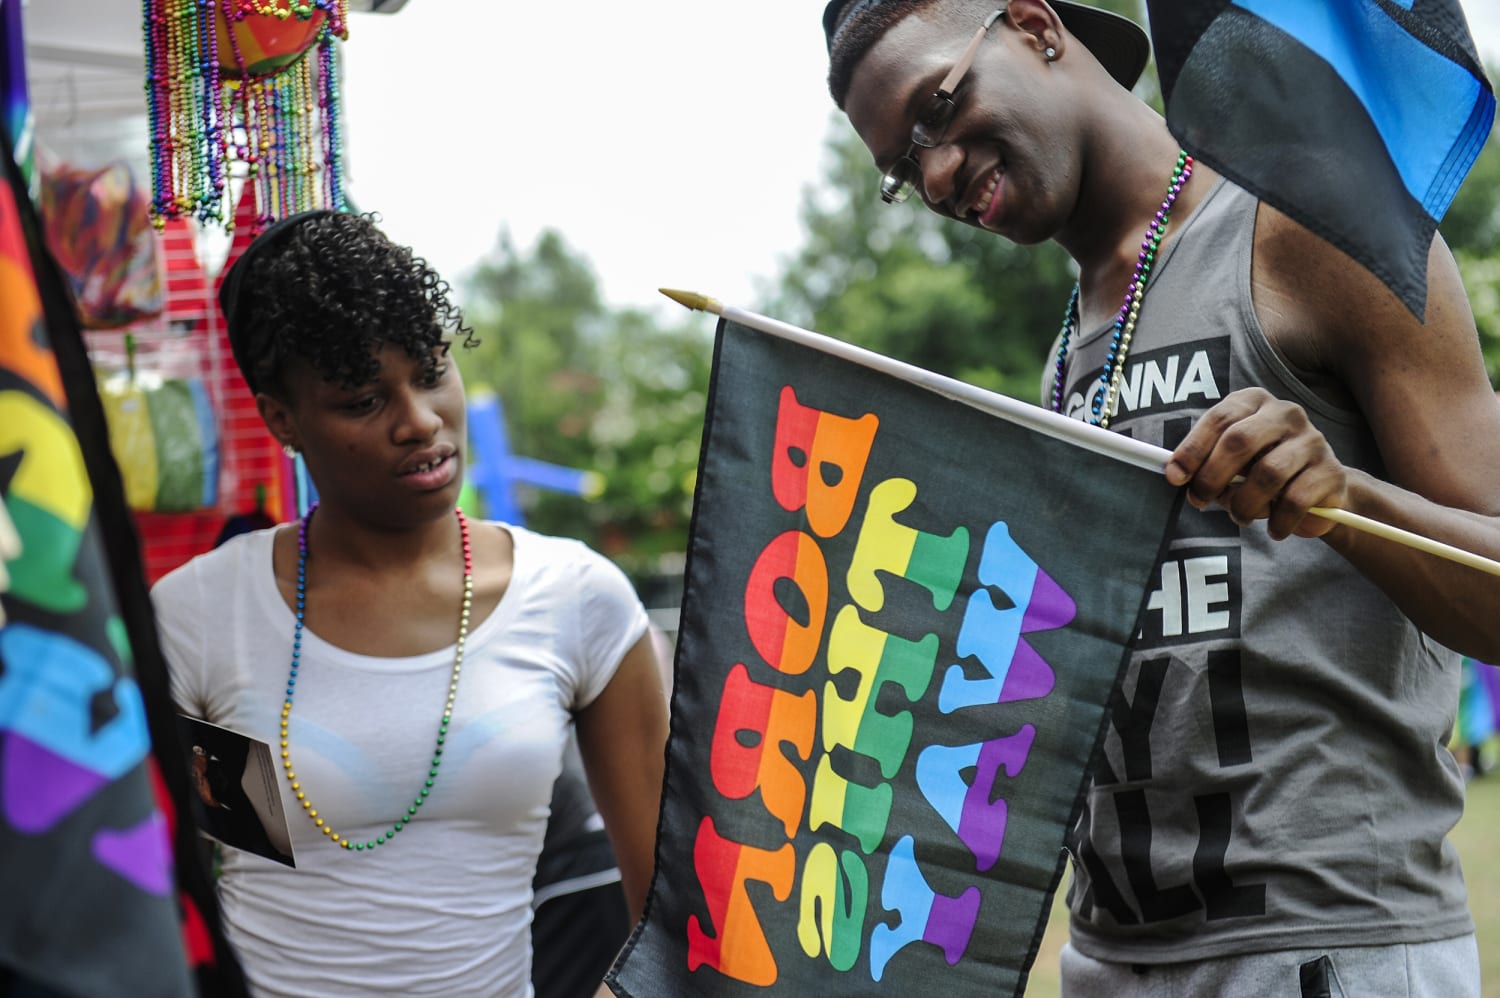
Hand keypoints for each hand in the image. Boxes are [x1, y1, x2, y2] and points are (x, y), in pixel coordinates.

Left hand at [1163, 388, 1348, 539]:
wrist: (1319, 490)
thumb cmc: (1261, 470)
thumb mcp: (1231, 462)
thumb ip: (1206, 463)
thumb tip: (1178, 475)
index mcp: (1254, 402)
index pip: (1219, 418)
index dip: (1193, 449)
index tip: (1175, 477)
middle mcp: (1285, 413)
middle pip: (1239, 441)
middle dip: (1212, 477)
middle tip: (1200, 501)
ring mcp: (1312, 440)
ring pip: (1268, 473)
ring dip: (1244, 503)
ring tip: (1239, 517)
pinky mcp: (1331, 471)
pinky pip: (1295, 500)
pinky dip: (1278, 521)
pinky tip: (1273, 529)